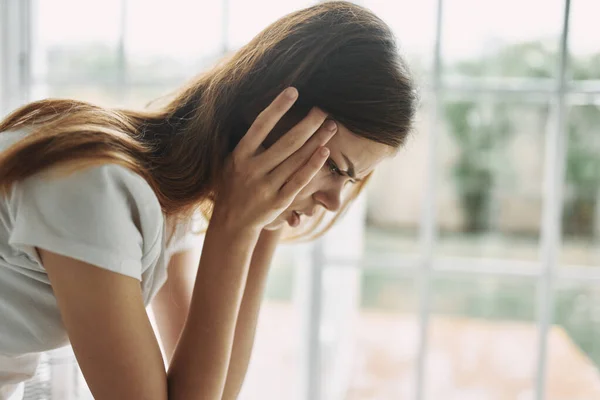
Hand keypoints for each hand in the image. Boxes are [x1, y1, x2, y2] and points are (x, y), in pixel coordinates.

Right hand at [212, 87, 336, 232]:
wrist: (231, 222)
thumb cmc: (233, 184)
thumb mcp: (230, 161)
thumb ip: (246, 141)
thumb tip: (262, 111)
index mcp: (239, 155)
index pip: (260, 126)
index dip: (277, 108)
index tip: (294, 91)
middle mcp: (252, 170)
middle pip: (286, 142)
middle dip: (308, 124)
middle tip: (323, 109)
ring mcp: (265, 187)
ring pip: (296, 160)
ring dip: (317, 141)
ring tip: (331, 126)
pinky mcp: (278, 202)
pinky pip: (298, 181)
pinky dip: (312, 165)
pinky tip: (325, 151)